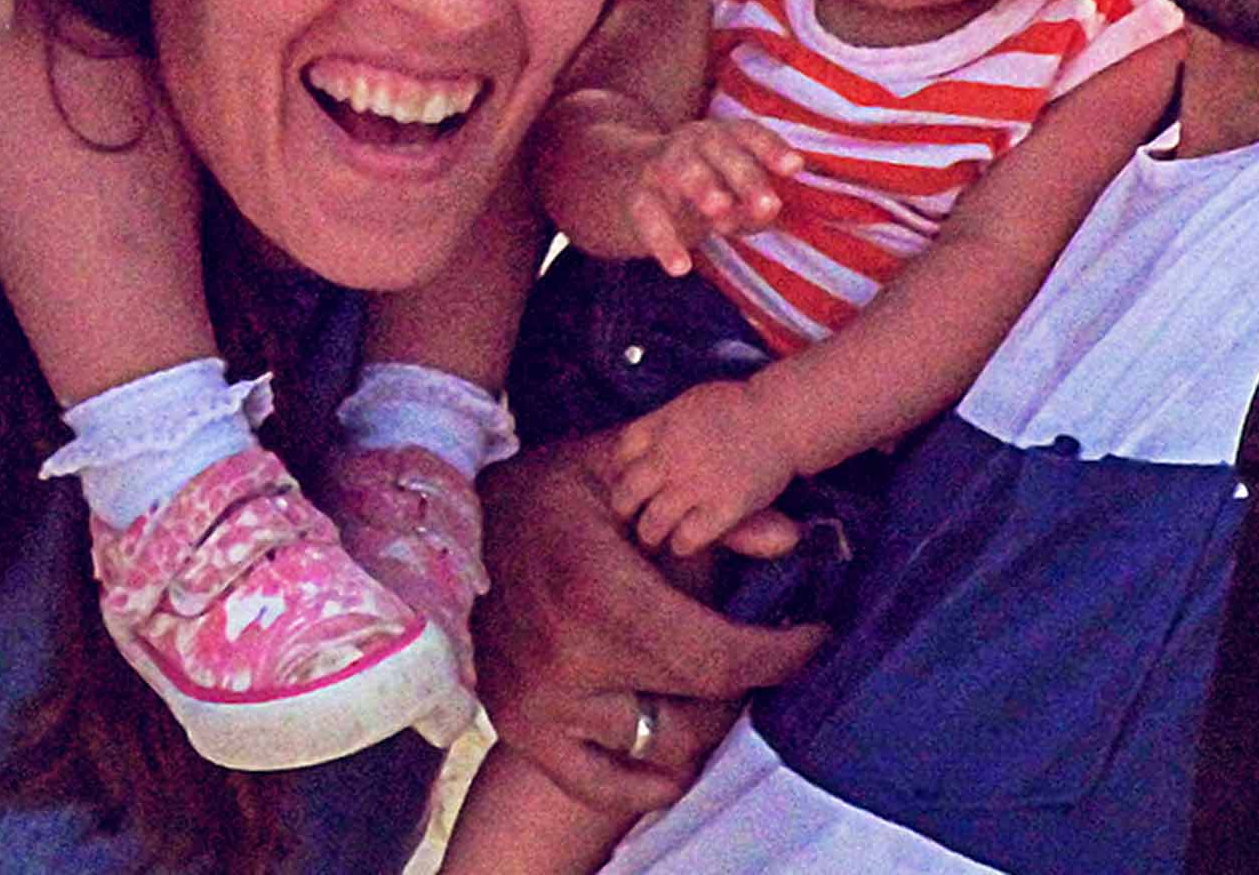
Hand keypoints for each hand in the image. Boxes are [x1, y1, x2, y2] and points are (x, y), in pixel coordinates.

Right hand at [475, 446, 826, 816]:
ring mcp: (542, 702)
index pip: (719, 656)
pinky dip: (641, 786)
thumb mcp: (621, 473)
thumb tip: (789, 540)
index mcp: (600, 593)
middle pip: (698, 704)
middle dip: (741, 679)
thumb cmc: (544, 493)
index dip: (781, 655)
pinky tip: (669, 767)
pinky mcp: (521, 725)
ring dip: (695, 719)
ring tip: (702, 685)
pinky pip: (596, 785)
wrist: (447, 524)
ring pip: (659, 744)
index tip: (811, 640)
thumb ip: (710, 510)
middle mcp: (571, 660)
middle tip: (749, 650)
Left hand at [597, 380, 814, 559]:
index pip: (619, 456)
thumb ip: (662, 425)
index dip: (620, 473)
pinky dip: (683, 545)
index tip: (632, 483)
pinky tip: (688, 541)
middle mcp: (671, 457)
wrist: (782, 417)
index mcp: (661, 428)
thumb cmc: (739, 409)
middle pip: (626, 495)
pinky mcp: (723, 507)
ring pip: (652, 525)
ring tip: (658, 538)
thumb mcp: (690, 403)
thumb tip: (637, 450)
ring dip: (652, 535)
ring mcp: (696, 484)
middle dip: (626, 511)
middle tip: (634, 519)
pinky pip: (687, 539)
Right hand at [625, 115, 803, 278]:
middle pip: (722, 152)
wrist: (621, 181)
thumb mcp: (730, 193)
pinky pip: (649, 216)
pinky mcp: (635, 197)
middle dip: (746, 176)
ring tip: (720, 211)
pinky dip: (664, 242)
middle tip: (768, 204)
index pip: (750, 135)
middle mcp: (693, 144)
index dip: (772, 148)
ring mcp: (661, 166)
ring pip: (682, 170)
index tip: (795, 167)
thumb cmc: (698, 189)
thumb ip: (756, 204)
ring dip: (702, 186)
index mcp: (722, 138)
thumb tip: (770, 209)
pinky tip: (680, 268)